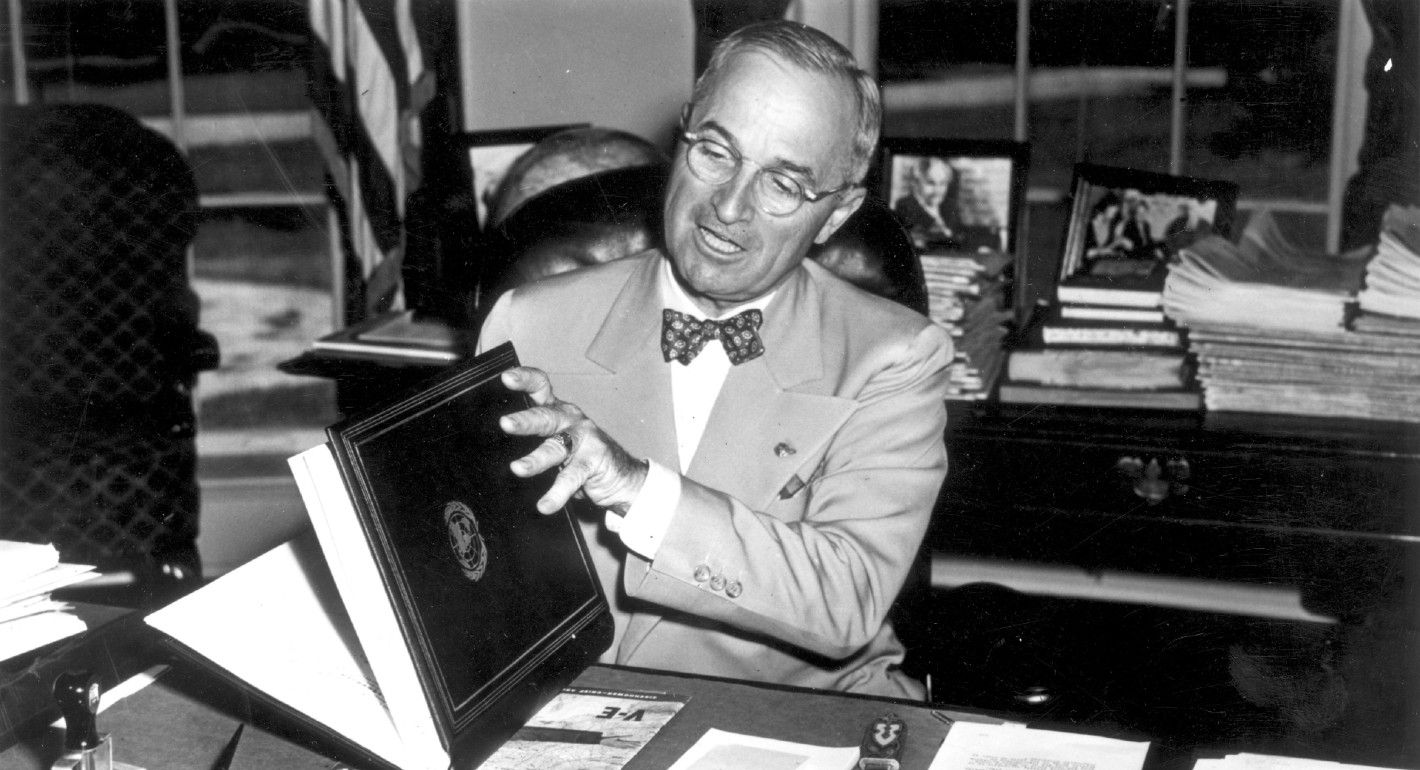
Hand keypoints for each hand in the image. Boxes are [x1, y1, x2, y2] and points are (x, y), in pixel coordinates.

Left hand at [498, 367, 648, 514]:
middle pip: (547, 416)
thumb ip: (533, 438)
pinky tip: (545, 505)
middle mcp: (571, 421)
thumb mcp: (556, 441)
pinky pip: (572, 479)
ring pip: (557, 447)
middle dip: (526, 420)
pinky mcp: (594, 463)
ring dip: (536, 458)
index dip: (525, 380)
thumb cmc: (582, 456)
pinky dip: (557, 494)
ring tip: (518, 469)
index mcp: (558, 410)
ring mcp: (585, 441)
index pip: (541, 387)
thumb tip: (487, 445)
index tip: (506, 377)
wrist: (623, 478)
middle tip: (505, 423)